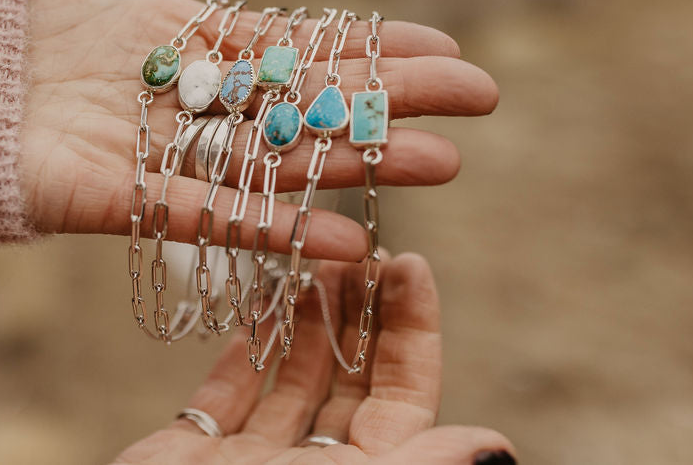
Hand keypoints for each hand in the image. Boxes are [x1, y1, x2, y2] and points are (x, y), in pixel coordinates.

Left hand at [21, 0, 498, 259]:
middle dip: (392, 101)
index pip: (293, 41)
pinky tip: (349, 239)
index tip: (443, 46)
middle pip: (303, 101)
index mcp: (176, 36)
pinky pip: (210, 221)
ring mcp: (156, 154)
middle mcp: (182, 98)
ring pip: (274, 164)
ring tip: (444, 165)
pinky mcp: (117, 205)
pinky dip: (278, 231)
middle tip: (480, 103)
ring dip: (359, 167)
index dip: (366, 44)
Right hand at [112, 253, 514, 463]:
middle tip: (354, 250)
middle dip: (356, 310)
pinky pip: (227, 391)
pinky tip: (260, 303)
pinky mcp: (196, 455)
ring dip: (305, 319)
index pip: (405, 392)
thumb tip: (496, 445)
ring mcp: (254, 463)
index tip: (408, 262)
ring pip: (293, 379)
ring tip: (313, 261)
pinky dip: (245, 346)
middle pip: (350, 377)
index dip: (413, 327)